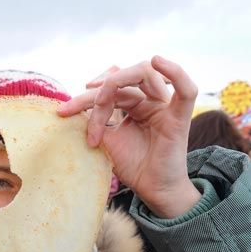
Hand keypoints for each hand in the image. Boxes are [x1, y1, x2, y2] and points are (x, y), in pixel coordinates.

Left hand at [58, 56, 199, 218]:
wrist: (152, 190)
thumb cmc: (132, 165)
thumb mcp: (105, 137)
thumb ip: (95, 117)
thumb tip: (74, 103)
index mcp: (135, 104)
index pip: (111, 86)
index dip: (86, 94)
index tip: (64, 111)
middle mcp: (150, 100)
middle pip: (123, 78)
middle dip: (95, 92)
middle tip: (74, 110)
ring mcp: (165, 107)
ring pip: (143, 75)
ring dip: (114, 85)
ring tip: (99, 107)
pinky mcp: (178, 118)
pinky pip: (185, 90)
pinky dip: (174, 71)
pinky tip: (157, 61)